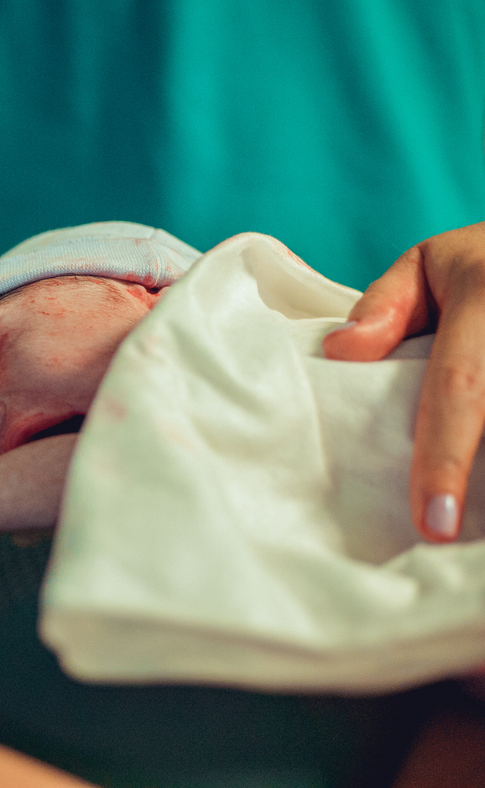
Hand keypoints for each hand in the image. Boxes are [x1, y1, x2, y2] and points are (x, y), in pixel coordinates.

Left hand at [323, 222, 484, 541]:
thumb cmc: (482, 266)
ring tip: (469, 545)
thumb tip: (340, 353)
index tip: (432, 523)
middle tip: (446, 545)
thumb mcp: (430, 265)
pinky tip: (481, 519)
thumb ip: (385, 305)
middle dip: (480, 492)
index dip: (445, 459)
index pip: (459, 389)